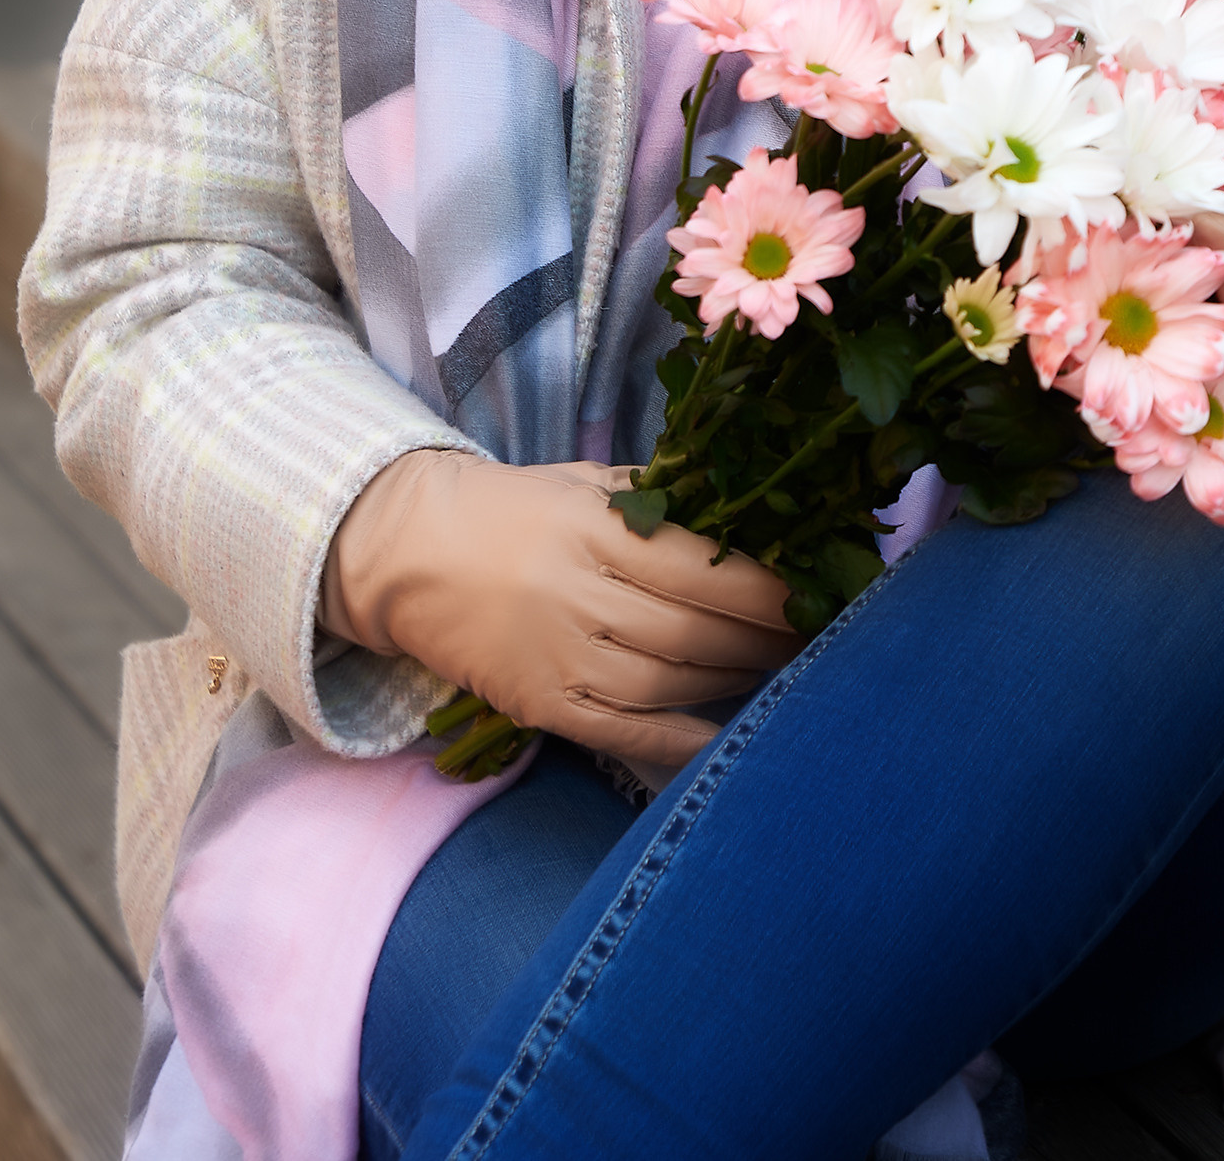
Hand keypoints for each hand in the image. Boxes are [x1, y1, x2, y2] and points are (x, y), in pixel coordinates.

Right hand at [326, 451, 799, 782]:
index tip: (813, 592)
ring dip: (734, 682)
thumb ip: (659, 500)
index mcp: (592, 530)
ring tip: (779, 671)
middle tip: (815, 639)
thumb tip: (744, 513)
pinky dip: (682, 740)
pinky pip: (626, 731)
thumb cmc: (512, 510)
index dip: (764, 588)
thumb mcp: (584, 483)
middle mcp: (577, 596)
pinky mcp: (541, 706)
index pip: (699, 566)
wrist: (408, 553)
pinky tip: (726, 735)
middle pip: (693, 632)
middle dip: (764, 641)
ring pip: (668, 684)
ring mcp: (558, 658)